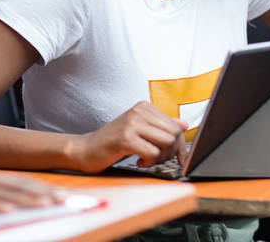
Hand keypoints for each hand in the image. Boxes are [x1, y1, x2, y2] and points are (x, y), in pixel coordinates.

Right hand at [0, 168, 64, 213]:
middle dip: (43, 193)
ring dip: (27, 199)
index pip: (18, 181)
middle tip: (66, 200)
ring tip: (48, 204)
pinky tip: (10, 211)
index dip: (41, 188)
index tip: (62, 195)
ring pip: (3, 193)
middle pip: (16, 185)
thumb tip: (8, 205)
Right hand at [69, 101, 187, 172]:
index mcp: (144, 107)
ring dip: (160, 158)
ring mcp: (132, 124)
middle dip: (170, 152)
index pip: (176, 125)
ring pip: (166, 143)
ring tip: (147, 159)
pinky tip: (138, 161)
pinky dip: (150, 162)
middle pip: (174, 134)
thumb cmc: (113, 142)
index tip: (172, 156)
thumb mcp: (139, 130)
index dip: (178, 145)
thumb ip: (161, 126)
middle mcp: (139, 111)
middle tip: (156, 159)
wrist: (85, 149)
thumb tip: (184, 124)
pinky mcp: (125, 139)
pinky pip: (153, 153)